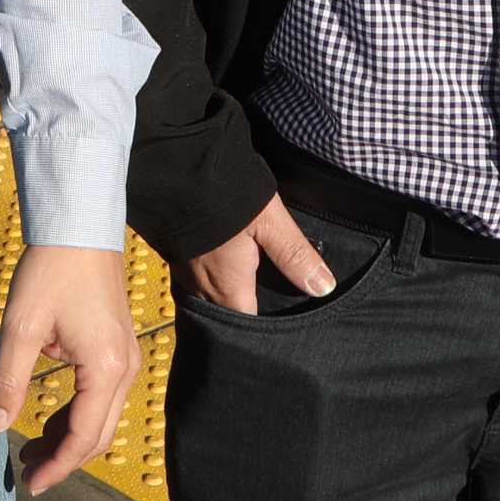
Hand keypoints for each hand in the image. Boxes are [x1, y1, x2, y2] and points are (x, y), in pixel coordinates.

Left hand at [0, 244, 134, 497]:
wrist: (79, 226)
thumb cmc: (51, 270)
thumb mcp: (20, 327)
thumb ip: (7, 381)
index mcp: (104, 369)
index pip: (82, 437)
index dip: (57, 466)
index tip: (30, 483)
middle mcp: (125, 369)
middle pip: (98, 435)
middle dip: (63, 459)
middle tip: (27, 472)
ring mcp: (127, 359)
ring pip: (103, 418)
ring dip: (70, 438)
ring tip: (33, 449)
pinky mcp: (119, 349)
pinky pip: (104, 398)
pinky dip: (79, 415)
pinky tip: (50, 419)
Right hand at [182, 195, 336, 317]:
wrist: (176, 168)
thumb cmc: (223, 195)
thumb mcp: (270, 223)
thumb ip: (295, 255)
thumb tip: (323, 287)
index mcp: (229, 288)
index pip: (248, 326)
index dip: (265, 332)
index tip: (282, 330)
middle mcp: (203, 288)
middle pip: (228, 315)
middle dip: (246, 314)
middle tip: (267, 307)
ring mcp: (185, 273)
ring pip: (210, 298)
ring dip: (227, 294)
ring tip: (248, 285)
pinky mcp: (176, 255)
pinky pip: (196, 279)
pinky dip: (212, 278)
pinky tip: (223, 263)